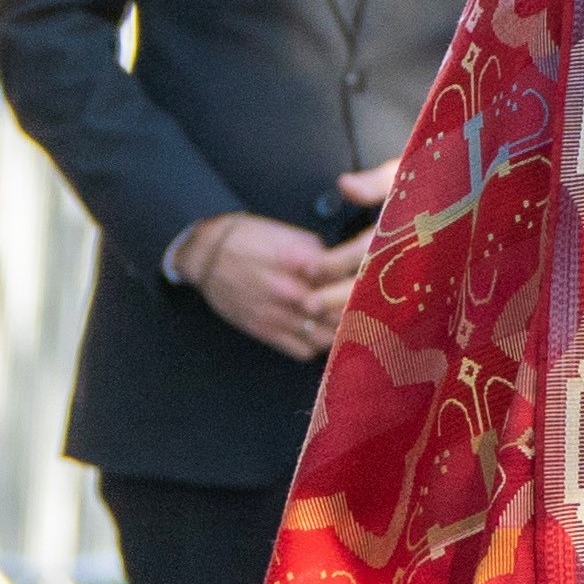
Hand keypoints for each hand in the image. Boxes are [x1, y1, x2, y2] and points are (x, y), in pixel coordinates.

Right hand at [184, 167, 391, 363]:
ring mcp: (276, 315)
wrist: (203, 254)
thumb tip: (338, 264)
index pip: (346, 280)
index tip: (380, 287)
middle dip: (363, 313)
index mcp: (298, 262)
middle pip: (341, 312)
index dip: (366, 284)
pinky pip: (303, 350)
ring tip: (361, 330)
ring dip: (344, 334)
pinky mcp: (265, 331)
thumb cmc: (243, 238)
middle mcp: (289, 292)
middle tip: (381, 313)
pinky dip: (319, 347)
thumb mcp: (284, 233)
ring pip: (326, 336)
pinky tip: (326, 337)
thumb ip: (316, 250)